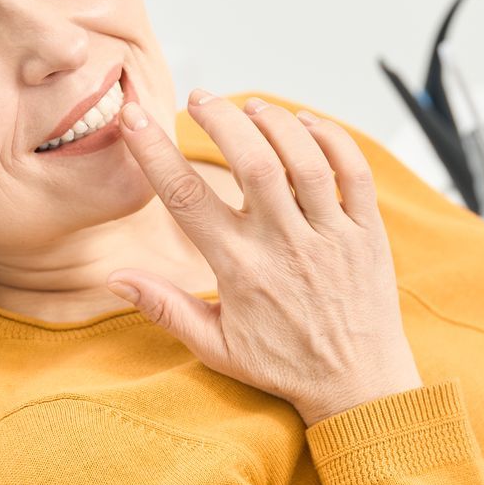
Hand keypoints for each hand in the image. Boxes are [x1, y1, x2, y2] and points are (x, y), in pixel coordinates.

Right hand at [107, 92, 423, 425]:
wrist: (359, 386)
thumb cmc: (284, 366)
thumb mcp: (216, 347)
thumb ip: (166, 308)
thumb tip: (115, 278)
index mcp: (241, 270)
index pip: (187, 198)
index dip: (155, 152)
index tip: (134, 117)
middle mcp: (286, 247)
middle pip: (252, 162)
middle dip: (221, 119)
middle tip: (200, 98)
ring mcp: (331, 237)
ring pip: (304, 160)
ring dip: (274, 122)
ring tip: (250, 107)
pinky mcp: (368, 234)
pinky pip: (353, 173)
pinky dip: (332, 138)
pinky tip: (306, 123)